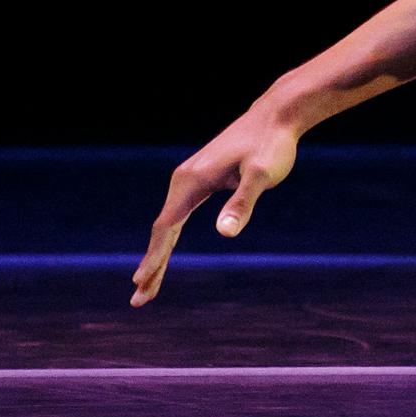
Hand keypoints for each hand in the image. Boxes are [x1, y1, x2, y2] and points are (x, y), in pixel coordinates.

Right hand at [131, 103, 302, 305]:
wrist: (277, 116)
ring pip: (168, 224)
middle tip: (139, 300)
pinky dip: (169, 238)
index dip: (154, 257)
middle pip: (161, 230)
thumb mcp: (262, 176)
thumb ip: (243, 203)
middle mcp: (183, 179)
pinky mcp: (199, 179)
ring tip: (147, 285)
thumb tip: (225, 232)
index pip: (166, 227)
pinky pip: (178, 216)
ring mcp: (189, 179)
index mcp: (191, 181)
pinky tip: (165, 252)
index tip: (140, 282)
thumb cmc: (271, 145)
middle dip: (151, 265)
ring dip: (157, 255)